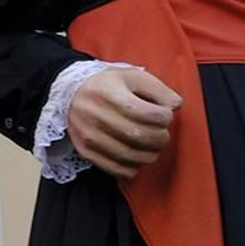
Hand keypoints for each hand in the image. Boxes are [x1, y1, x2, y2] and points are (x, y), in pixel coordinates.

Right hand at [65, 65, 180, 180]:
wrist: (72, 95)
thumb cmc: (108, 85)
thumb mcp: (133, 76)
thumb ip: (158, 89)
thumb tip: (175, 105)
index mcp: (109, 93)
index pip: (145, 113)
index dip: (163, 117)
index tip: (165, 115)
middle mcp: (96, 116)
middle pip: (138, 136)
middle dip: (160, 138)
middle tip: (162, 133)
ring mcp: (89, 136)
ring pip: (128, 156)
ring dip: (149, 154)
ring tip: (152, 145)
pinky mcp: (86, 152)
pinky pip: (115, 168)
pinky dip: (132, 168)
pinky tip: (137, 157)